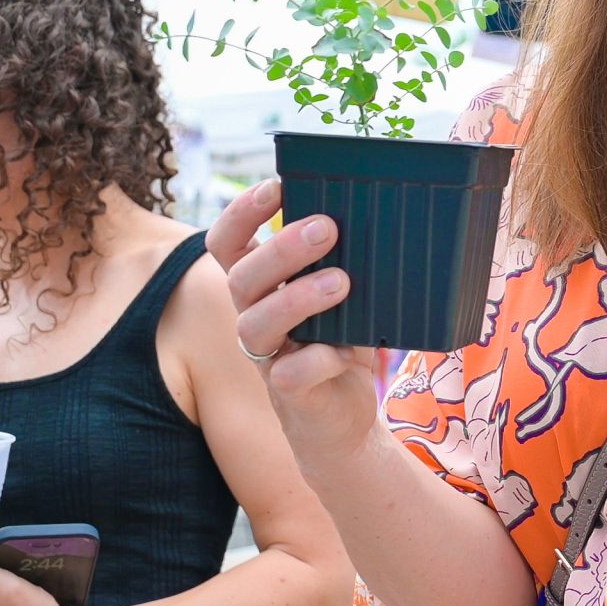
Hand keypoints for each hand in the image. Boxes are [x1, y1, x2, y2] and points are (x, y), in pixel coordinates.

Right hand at [208, 178, 383, 463]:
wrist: (346, 420)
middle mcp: (254, 317)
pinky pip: (289, 374)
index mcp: (260, 286)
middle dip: (282, 248)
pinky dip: (317, 359)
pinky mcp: (288, 393)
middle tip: (328, 228)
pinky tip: (343, 353)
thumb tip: (380, 207)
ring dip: (297, 298)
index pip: (226, 242)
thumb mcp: (344, 294)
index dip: (241, 212)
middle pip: (241, 277)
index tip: (276, 186)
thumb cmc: (343, 341)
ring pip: (255, 324)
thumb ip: (345, 259)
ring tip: (342, 282)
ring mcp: (267, 357)